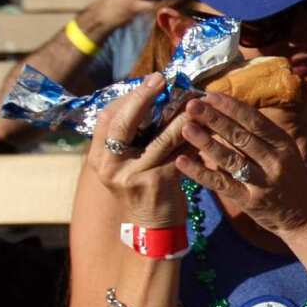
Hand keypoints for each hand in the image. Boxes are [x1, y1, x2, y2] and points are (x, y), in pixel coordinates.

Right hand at [88, 74, 190, 226]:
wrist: (152, 228)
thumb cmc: (144, 187)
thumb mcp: (129, 162)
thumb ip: (136, 135)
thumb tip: (156, 95)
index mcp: (100, 157)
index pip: (108, 117)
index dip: (129, 96)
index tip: (150, 80)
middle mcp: (110, 166)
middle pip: (124, 123)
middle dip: (143, 98)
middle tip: (162, 79)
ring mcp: (132, 176)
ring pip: (160, 138)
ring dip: (180, 118)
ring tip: (194, 103)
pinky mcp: (157, 184)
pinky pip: (180, 155)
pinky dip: (194, 141)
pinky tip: (207, 130)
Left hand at [176, 93, 306, 241]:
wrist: (305, 218)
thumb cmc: (291, 181)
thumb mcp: (286, 154)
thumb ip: (262, 137)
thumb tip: (230, 113)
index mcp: (284, 145)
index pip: (256, 121)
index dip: (232, 107)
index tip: (211, 95)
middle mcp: (275, 161)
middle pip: (241, 136)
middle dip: (214, 118)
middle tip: (192, 105)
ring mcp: (262, 182)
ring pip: (230, 158)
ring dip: (205, 142)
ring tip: (185, 127)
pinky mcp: (249, 201)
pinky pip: (221, 183)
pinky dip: (200, 172)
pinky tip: (182, 161)